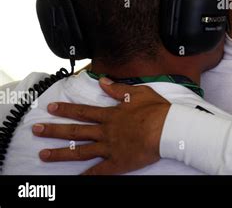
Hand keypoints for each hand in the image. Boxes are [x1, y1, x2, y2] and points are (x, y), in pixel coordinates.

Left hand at [32, 77, 170, 174]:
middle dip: (54, 130)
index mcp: (111, 115)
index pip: (83, 111)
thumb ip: (118, 89)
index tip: (51, 108)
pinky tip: (75, 179)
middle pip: (76, 131)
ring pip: (81, 151)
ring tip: (43, 154)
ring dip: (61, 153)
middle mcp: (106, 131)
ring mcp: (110, 148)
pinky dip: (86, 175)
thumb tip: (103, 81)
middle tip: (36, 130)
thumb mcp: (138, 93)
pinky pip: (99, 171)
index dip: (66, 109)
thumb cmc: (156, 110)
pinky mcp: (118, 162)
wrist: (167, 128)